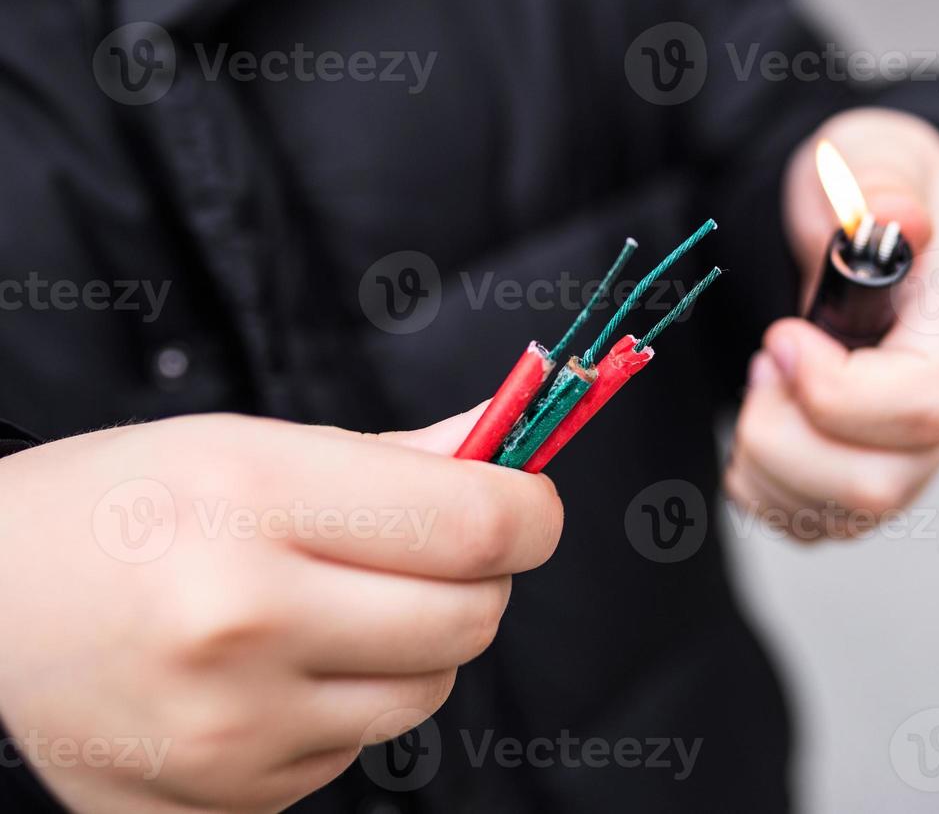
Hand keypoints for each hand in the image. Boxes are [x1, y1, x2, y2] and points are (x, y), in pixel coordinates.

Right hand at [0, 409, 560, 812]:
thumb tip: (506, 446)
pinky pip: (353, 752)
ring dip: (414, 648)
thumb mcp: (250, 445)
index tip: (529, 505)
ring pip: (425, 693)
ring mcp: (228, 732)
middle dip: (477, 579)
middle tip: (427, 553)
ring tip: (330, 610)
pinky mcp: (219, 802)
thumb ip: (397, 458)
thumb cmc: (124, 505)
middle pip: (470, 619)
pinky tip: (271, 671)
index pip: (474, 526)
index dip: (531, 513)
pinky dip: (341, 707)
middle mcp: (240, 625)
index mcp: (252, 504)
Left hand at [725, 107, 938, 539]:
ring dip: (765, 461)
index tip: (783, 337)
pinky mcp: (864, 482)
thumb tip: (895, 217)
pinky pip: (810, 525)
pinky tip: (761, 418)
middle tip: (763, 364)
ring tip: (761, 384)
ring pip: (841, 517)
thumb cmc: (875, 195)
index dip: (837, 391)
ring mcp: (907, 457)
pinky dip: (760, 488)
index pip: (923, 408)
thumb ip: (883, 181)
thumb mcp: (878, 155)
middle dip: (785, 434)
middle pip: (878, 484)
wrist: (874, 232)